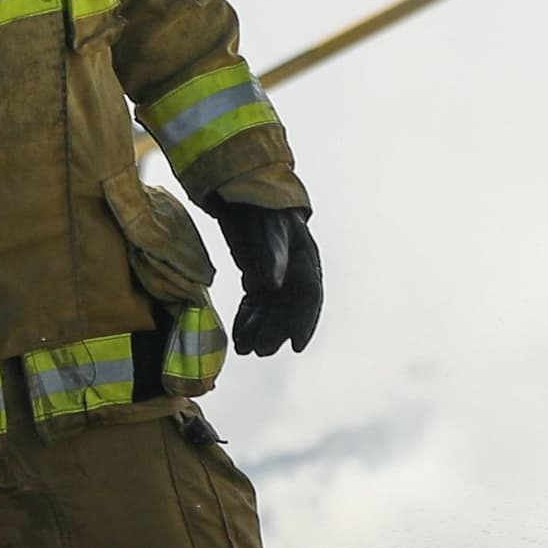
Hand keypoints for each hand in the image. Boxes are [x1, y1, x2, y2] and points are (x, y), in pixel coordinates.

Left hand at [204, 202, 322, 357]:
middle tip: (261, 350)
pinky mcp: (257, 279)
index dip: (304, 324)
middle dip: (275, 332)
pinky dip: (247, 320)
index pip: (309, 299)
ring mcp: (275, 278)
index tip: (296, 345)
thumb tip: (272, 286)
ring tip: (244, 348)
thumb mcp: (271, 230)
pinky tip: (238, 334)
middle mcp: (293, 274)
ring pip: (269, 312)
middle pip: (287, 310)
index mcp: (305, 262)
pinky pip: (254, 305)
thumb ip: (273, 257)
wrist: (245, 196)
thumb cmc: (263, 210)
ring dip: (258, 330)